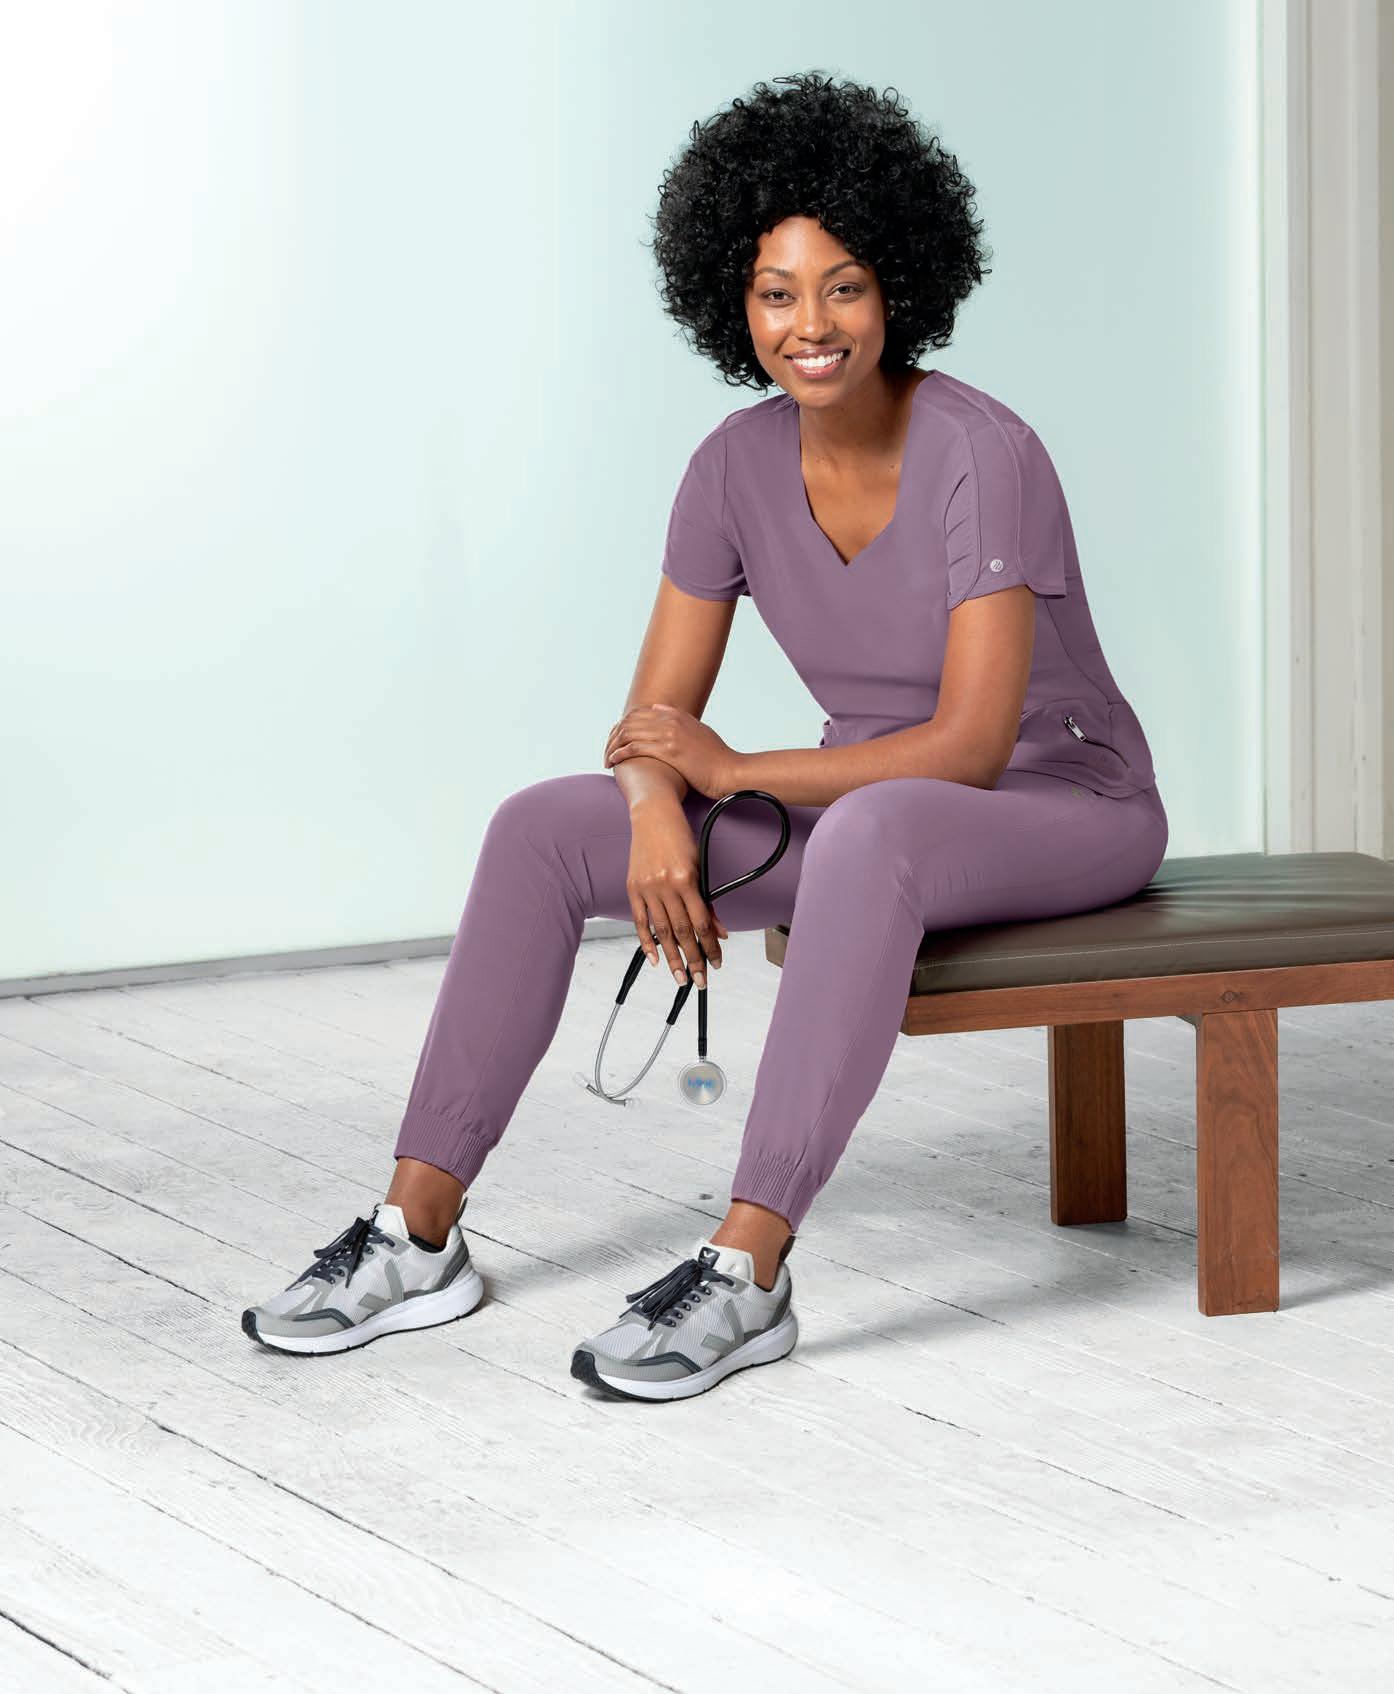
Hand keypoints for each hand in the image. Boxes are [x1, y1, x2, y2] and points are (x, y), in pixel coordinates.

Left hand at [604, 703, 738, 797]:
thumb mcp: (700, 731)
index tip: (617, 739)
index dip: (624, 725)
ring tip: (607, 758)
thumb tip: (660, 710)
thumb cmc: (717, 758)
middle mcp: (672, 721)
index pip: (639, 713)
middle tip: (607, 749)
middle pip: (630, 721)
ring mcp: (670, 734)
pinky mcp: (669, 751)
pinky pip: (634, 748)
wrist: (731, 772)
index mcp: (678, 715)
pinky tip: (613, 762)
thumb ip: (680, 720)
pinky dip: (619, 753)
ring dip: (612, 746)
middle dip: (614, 735)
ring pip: (628, 733)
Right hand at [626, 804, 728, 987]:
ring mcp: (646, 888)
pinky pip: (640, 921)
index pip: (701, 923)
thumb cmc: (680, 836)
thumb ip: (707, 900)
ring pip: (662, 931)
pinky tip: (655, 959)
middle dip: (693, 960)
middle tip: (700, 981)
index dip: (710, 946)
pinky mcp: (632, 888)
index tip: (717, 963)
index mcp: (686, 879)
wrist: (652, 814)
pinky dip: (647, 942)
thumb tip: (719, 931)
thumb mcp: (699, 865)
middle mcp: (665, 886)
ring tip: (681, 977)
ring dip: (672, 958)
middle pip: (682, 932)